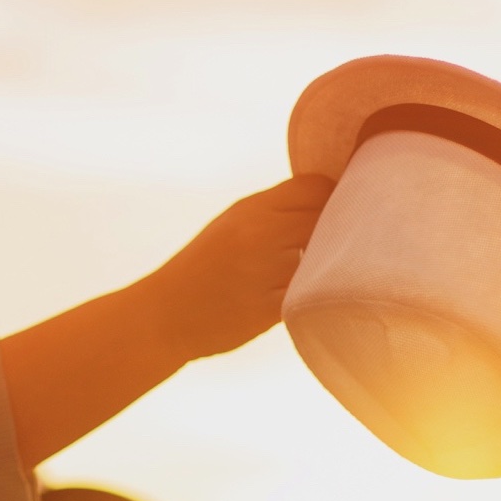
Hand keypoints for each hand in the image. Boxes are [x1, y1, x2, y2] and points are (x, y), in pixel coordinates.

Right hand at [132, 175, 335, 359]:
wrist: (164, 313)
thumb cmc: (204, 266)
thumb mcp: (233, 223)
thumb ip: (275, 211)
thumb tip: (331, 202)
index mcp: (250, 209)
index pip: (316, 187)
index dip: (331, 198)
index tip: (332, 212)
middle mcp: (258, 234)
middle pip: (327, 219)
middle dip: (336, 230)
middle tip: (333, 245)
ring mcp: (263, 272)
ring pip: (324, 258)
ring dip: (326, 265)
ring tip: (312, 274)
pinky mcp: (267, 309)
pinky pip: (309, 295)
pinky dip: (310, 296)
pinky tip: (299, 298)